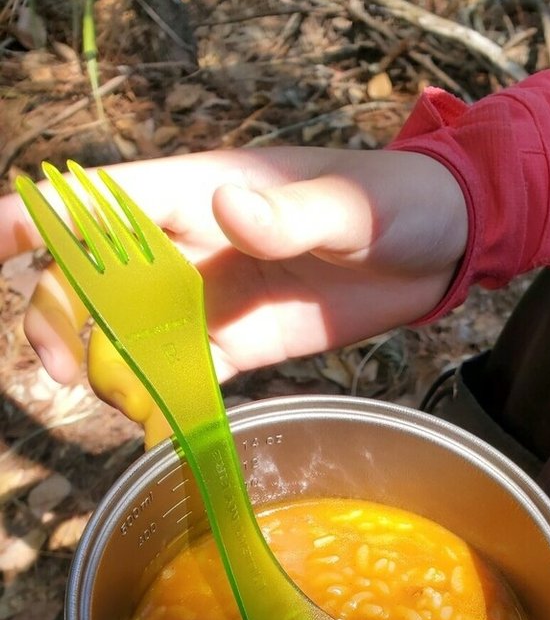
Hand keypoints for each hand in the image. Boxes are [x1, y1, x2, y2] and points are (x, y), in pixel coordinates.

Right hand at [0, 147, 466, 385]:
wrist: (439, 249)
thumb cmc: (396, 202)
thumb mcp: (351, 206)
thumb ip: (292, 214)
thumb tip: (228, 210)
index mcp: (204, 193)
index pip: (102, 203)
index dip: (38, 220)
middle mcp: (193, 247)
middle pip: (96, 278)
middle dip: (62, 316)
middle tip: (65, 367)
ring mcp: (213, 300)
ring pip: (129, 332)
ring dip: (106, 365)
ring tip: (112, 401)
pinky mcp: (241, 344)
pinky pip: (183, 372)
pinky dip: (161, 398)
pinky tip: (152, 426)